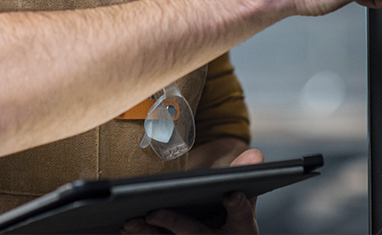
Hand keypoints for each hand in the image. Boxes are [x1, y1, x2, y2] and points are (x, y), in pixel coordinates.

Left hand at [121, 149, 263, 234]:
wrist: (224, 232)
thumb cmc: (228, 208)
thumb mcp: (238, 191)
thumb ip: (241, 173)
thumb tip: (256, 155)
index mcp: (242, 227)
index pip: (243, 216)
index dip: (238, 206)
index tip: (231, 192)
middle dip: (174, 223)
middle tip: (153, 212)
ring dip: (150, 234)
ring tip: (131, 221)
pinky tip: (125, 226)